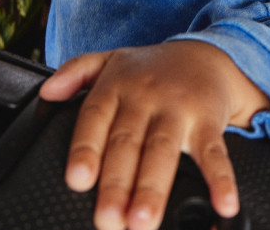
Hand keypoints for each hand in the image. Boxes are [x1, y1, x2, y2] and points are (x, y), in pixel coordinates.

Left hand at [39, 41, 269, 229]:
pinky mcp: (208, 120)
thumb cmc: (152, 69)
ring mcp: (179, 109)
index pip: (95, 117)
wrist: (206, 55)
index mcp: (117, 86)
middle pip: (128, 142)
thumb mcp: (111, 60)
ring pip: (163, 149)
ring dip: (153, 187)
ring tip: (143, 221)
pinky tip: (223, 203)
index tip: (78, 179)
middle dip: (116, 182)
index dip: (86, 148)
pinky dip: (221, 178)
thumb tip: (46, 93)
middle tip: (108, 220)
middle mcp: (146, 97)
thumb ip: (75, 72)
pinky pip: (215, 151)